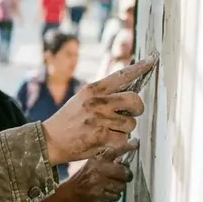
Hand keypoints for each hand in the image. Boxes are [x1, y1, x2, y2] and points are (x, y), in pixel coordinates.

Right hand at [42, 55, 157, 164]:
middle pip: (135, 100)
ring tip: (107, 130)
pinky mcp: (101, 136)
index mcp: (92, 89)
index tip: (153, 58)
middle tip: (129, 114)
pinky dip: (118, 142)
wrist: (49, 140)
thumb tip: (130, 94)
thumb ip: (103, 95)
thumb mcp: (81, 100)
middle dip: (137, 109)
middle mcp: (96, 102)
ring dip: (124, 129)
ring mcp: (99, 119)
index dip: (140, 67)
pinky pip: (124, 139)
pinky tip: (105, 141)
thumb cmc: (68, 120)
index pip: (121, 75)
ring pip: (131, 123)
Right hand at [63, 140, 137, 201]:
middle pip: (123, 172)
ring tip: (111, 186)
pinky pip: (116, 196)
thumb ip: (106, 161)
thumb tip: (122, 161)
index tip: (135, 143)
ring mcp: (98, 183)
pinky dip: (114, 196)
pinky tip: (107, 193)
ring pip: (121, 186)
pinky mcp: (100, 195)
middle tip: (124, 177)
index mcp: (97, 161)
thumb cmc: (84, 177)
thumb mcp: (91, 164)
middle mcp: (98, 170)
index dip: (125, 147)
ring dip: (119, 187)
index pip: (113, 152)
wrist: (72, 192)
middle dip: (126, 176)